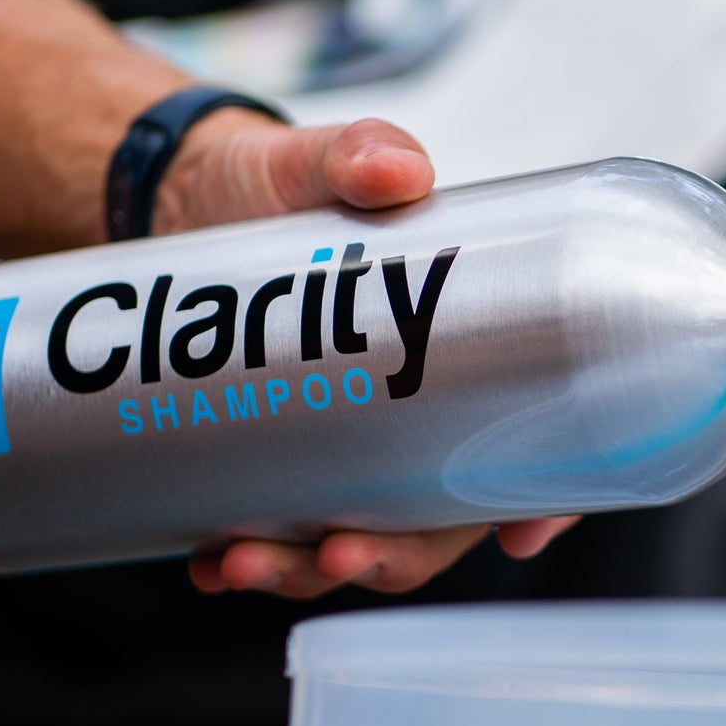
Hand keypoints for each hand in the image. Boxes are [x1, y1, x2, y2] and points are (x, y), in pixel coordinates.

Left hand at [154, 111, 577, 597]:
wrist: (177, 200)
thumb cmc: (274, 182)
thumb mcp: (314, 160)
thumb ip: (359, 154)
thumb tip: (397, 171)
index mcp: (461, 348)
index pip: (537, 438)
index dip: (548, 498)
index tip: (522, 534)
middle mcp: (415, 412)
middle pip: (440, 519)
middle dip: (395, 556)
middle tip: (341, 552)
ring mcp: (347, 445)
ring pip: (363, 538)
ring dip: (310, 571)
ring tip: (243, 561)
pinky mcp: (281, 459)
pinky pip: (283, 534)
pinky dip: (248, 559)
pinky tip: (208, 561)